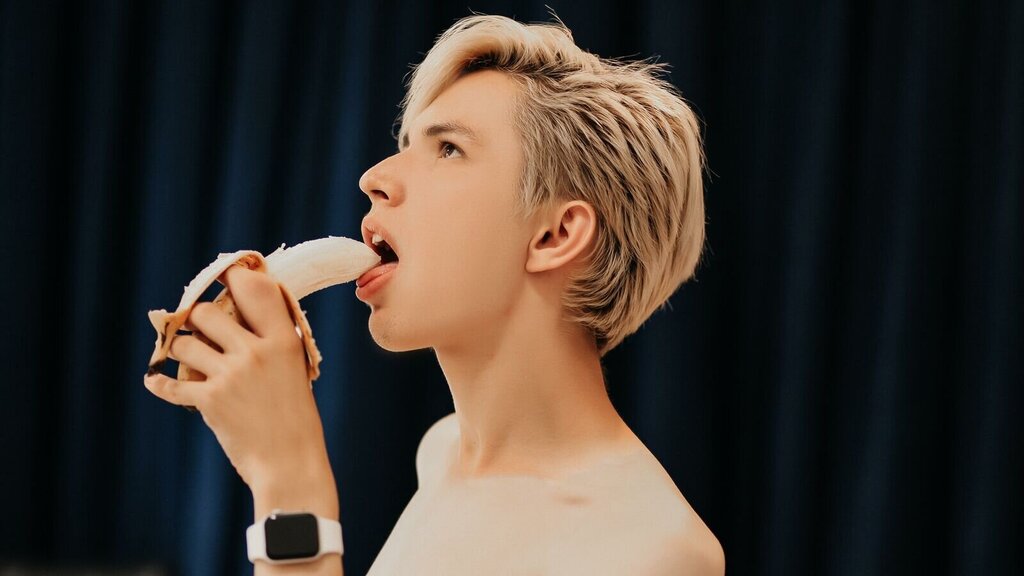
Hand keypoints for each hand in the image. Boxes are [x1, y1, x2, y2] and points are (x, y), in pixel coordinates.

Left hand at [144, 265, 337, 517]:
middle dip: (198, 318)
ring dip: (181, 349)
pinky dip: (160, 384)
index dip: (234, 277)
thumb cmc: (296, 419)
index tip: (225, 278)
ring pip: (184, 343)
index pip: (255, 288)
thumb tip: (237, 317)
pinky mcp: (209, 400)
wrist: (290, 464)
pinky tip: (155, 382)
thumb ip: (270, 342)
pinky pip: (171, 383)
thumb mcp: (295, 370)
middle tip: (201, 328)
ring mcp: (230, 375)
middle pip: (207, 312)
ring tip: (188, 358)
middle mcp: (255, 351)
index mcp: (284, 340)